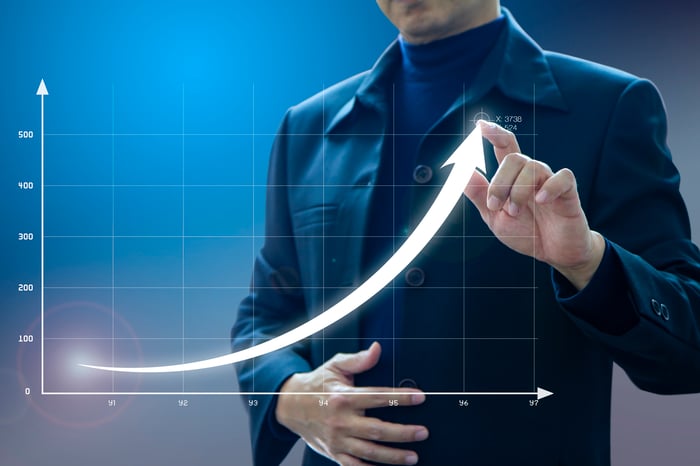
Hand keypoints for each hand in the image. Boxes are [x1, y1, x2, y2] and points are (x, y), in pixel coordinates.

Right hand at [275, 342, 428, 464]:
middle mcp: (340, 420)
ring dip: (393, 456)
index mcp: (343, 397)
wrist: (289, 405)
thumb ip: (358, 360)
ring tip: (413, 456)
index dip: (400, 398)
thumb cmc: (316, 384)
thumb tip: (377, 349)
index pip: (378, 397)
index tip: (420, 397)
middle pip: (377, 429)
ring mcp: (337, 439)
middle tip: (423, 433)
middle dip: (403, 433)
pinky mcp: (333, 452)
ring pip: (369, 452)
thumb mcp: (334, 366)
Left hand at [464, 121, 604, 289]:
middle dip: (499, 182)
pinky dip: (549, 188)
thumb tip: (461, 172)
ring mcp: (550, 181)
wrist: (553, 253)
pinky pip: (562, 177)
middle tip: (496, 207)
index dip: (494, 133)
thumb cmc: (526, 232)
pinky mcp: (569, 193)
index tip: (480, 125)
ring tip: (515, 212)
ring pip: (533, 167)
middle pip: (513, 157)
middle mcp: (532, 174)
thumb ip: (479, 195)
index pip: (504, 146)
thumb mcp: (494, 217)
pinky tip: (540, 201)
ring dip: (518, 191)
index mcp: (513, 177)